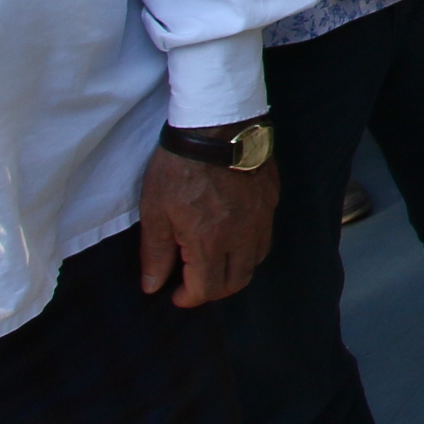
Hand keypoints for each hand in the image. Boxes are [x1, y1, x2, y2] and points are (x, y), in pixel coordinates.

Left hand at [140, 146, 275, 306]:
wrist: (215, 125)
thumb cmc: (179, 167)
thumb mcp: (155, 210)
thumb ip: (156, 253)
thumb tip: (153, 286)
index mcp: (210, 243)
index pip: (207, 289)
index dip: (189, 298)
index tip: (175, 295)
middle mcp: (242, 237)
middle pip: (237, 281)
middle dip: (214, 290)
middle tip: (194, 282)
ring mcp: (260, 218)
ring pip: (256, 260)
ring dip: (235, 269)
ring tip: (215, 261)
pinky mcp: (270, 200)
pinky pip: (265, 235)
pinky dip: (250, 247)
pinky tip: (234, 235)